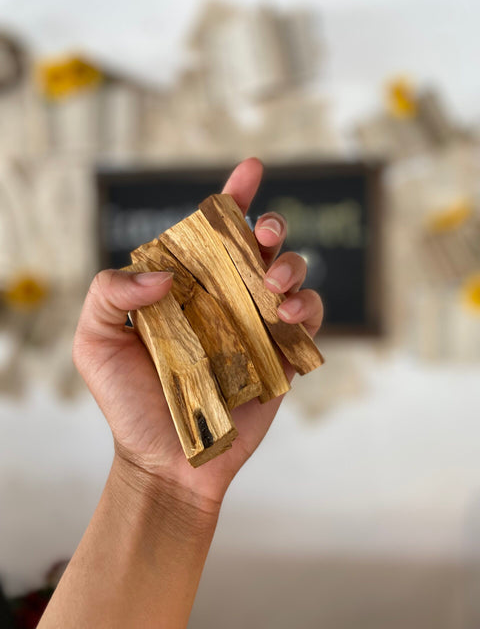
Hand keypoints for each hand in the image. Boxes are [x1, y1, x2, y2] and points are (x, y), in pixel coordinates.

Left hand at [73, 158, 322, 511]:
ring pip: (292, 274)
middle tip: (262, 236)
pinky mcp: (282, 355)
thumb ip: (109, 293)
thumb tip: (162, 272)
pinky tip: (288, 313)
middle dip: (269, 227)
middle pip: (259, 245)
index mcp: (186, 286)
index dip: (233, 197)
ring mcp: (256, 325)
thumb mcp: (95, 341)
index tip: (250, 170)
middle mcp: (224, 298)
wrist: (165, 459)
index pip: (210, 232)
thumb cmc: (128, 402)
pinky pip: (310, 319)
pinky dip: (308, 307)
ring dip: (291, 265)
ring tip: (272, 285)